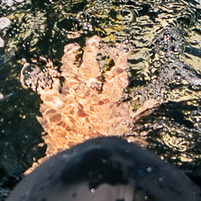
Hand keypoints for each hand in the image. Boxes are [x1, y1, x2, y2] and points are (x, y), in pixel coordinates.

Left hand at [23, 38, 147, 160]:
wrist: (78, 160)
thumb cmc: (102, 148)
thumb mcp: (123, 134)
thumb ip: (136, 116)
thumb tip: (153, 101)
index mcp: (106, 105)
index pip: (115, 79)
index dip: (118, 63)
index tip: (120, 51)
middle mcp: (87, 99)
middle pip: (90, 71)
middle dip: (93, 53)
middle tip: (94, 40)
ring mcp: (68, 102)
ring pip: (69, 75)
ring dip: (71, 60)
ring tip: (72, 47)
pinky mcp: (52, 110)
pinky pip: (49, 89)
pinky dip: (48, 80)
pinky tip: (47, 71)